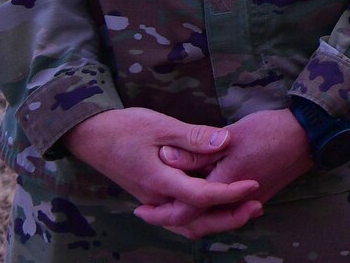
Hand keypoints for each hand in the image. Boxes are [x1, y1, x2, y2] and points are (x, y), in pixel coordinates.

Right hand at [62, 108, 259, 232]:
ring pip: (187, 223)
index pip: (200, 196)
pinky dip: (201, 215)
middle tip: (258, 207)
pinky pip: (179, 215)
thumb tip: (226, 142)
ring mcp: (153, 200)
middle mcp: (156, 198)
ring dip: (216, 220)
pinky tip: (220, 206)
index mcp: (159, 181)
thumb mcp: (162, 126)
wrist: (92, 136)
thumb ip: (194, 137)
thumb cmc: (125, 127)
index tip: (254, 183)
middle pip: (195, 221)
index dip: (230, 193)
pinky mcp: (154, 196)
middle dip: (229, 218)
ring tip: (245, 209)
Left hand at [137, 107, 311, 236]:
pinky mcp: (257, 196)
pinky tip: (198, 198)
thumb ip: (197, 150)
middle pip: (197, 222)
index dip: (161, 212)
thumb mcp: (231, 136)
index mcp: (225, 186)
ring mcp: (248, 201)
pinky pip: (225, 212)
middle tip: (149, 213)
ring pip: (212, 219)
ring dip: (189, 216)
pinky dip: (208, 210)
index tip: (141, 209)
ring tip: (168, 206)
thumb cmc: (271, 131)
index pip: (185, 210)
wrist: (308, 135)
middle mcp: (236, 201)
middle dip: (171, 220)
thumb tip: (166, 158)